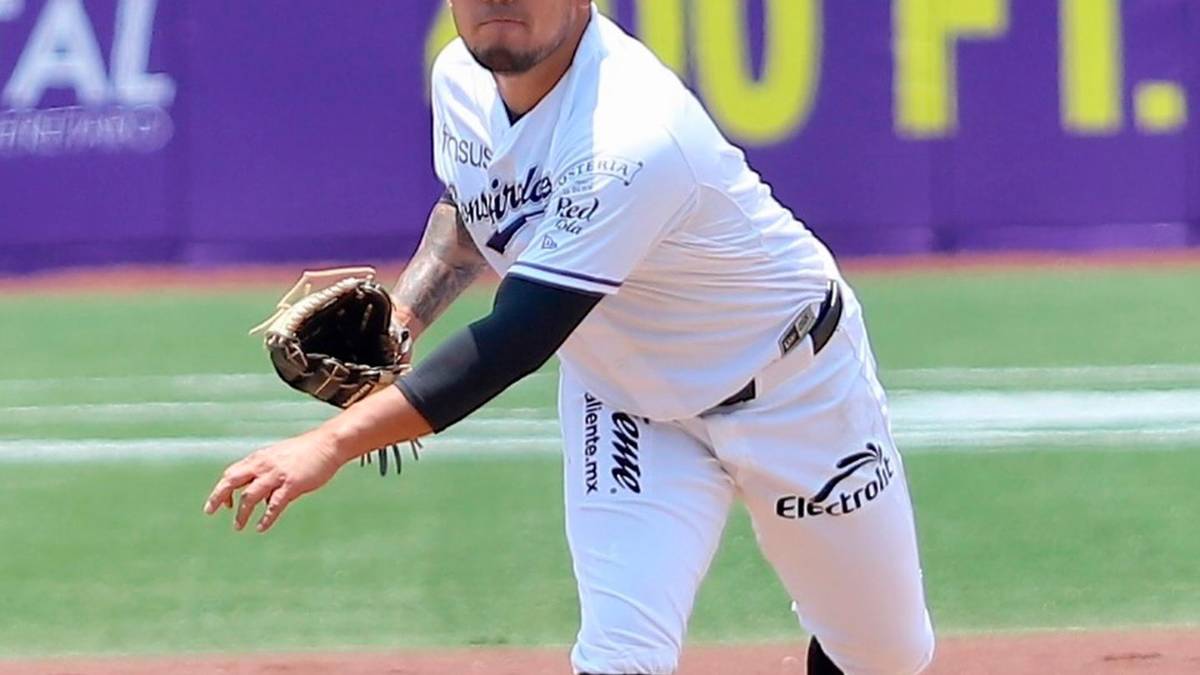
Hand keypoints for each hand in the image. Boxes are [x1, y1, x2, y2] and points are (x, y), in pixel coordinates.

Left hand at [203, 429, 343, 532]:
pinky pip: (274, 505)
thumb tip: (262, 501)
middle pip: (232, 481)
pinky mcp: (291, 485)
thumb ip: (268, 476)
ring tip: (238, 527)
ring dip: (241, 513)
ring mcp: (277, 475)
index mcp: (260, 459)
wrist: (328, 444)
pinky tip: (261, 527)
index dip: (223, 489)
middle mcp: (263, 466)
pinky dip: (266, 518)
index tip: (223, 504)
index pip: (232, 474)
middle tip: (209, 511)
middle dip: (218, 496)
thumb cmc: (306, 452)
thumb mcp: (280, 459)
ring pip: (250, 496)